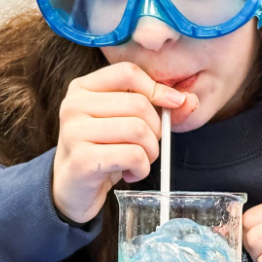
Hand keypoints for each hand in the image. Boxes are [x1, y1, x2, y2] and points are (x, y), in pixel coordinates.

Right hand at [52, 62, 199, 223]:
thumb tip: (188, 100)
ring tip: (140, 160)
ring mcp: (74, 132)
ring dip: (150, 151)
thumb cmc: (103, 150)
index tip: (171, 105)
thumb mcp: (126, 122)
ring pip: (138, 130)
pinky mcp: (82, 159)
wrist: (72, 189)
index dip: (156, 88)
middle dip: (156, 129)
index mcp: (83, 88)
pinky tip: (132, 173)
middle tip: (148, 145)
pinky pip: (133, 156)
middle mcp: (74, 105)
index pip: (127, 72)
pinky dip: (142, 168)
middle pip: (138, 104)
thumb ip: (157, 107)